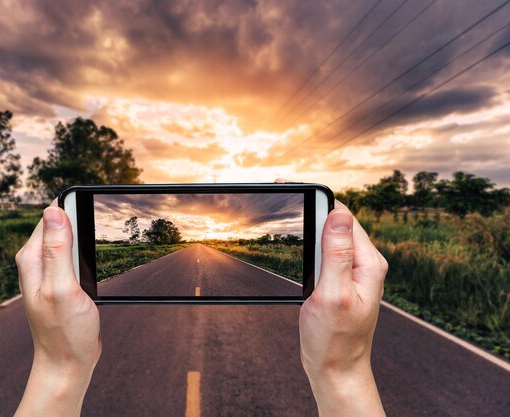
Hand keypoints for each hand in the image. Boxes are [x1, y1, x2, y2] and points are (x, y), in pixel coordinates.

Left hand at [14, 202, 100, 416]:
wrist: (67, 362)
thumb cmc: (66, 331)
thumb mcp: (63, 288)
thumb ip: (57, 250)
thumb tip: (54, 211)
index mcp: (32, 259)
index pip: (50, 215)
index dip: (72, 209)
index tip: (90, 214)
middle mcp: (36, 262)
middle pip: (59, 224)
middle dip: (79, 221)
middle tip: (97, 234)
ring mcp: (48, 271)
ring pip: (68, 239)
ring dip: (84, 238)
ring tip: (95, 248)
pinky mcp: (60, 280)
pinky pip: (72, 255)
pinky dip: (85, 253)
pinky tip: (93, 261)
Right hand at [300, 201, 386, 416]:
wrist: (336, 368)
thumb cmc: (334, 338)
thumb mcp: (333, 293)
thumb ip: (337, 253)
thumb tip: (338, 214)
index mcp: (368, 263)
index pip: (344, 215)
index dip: (317, 197)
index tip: (291, 186)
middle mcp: (365, 263)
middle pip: (338, 221)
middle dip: (312, 204)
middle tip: (282, 189)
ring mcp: (354, 272)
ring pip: (332, 235)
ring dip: (311, 220)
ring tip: (288, 206)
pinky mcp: (342, 280)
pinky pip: (328, 251)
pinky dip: (312, 240)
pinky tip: (299, 238)